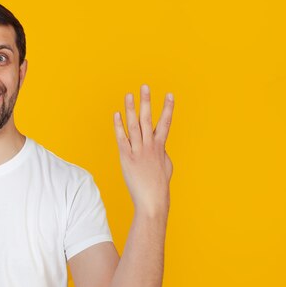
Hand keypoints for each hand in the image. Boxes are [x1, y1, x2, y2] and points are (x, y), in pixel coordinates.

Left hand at [113, 84, 173, 215]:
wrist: (152, 200)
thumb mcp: (165, 165)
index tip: (170, 94)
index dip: (168, 108)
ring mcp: (138, 151)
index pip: (166, 123)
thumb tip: (158, 144)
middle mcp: (150, 146)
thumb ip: (161, 151)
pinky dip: (118, 126)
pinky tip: (116, 114)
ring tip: (129, 94)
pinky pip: (122, 138)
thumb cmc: (159, 185)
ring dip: (131, 109)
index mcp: (161, 147)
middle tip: (145, 86)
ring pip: (134, 125)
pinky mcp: (127, 158)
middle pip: (148, 119)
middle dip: (147, 102)